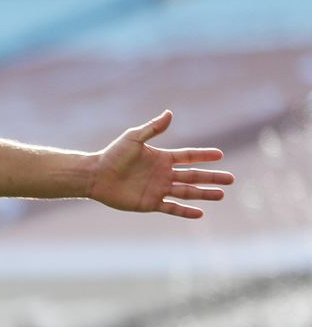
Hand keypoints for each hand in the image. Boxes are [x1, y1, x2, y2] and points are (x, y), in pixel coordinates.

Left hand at [88, 111, 233, 217]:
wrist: (95, 175)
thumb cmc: (112, 155)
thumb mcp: (133, 138)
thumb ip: (153, 129)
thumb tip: (170, 113)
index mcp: (161, 158)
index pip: (188, 156)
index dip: (204, 155)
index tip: (220, 155)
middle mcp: (162, 174)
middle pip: (193, 176)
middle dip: (212, 177)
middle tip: (231, 179)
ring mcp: (157, 189)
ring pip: (186, 192)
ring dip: (204, 194)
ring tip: (221, 195)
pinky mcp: (149, 203)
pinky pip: (171, 208)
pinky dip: (185, 211)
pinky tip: (200, 213)